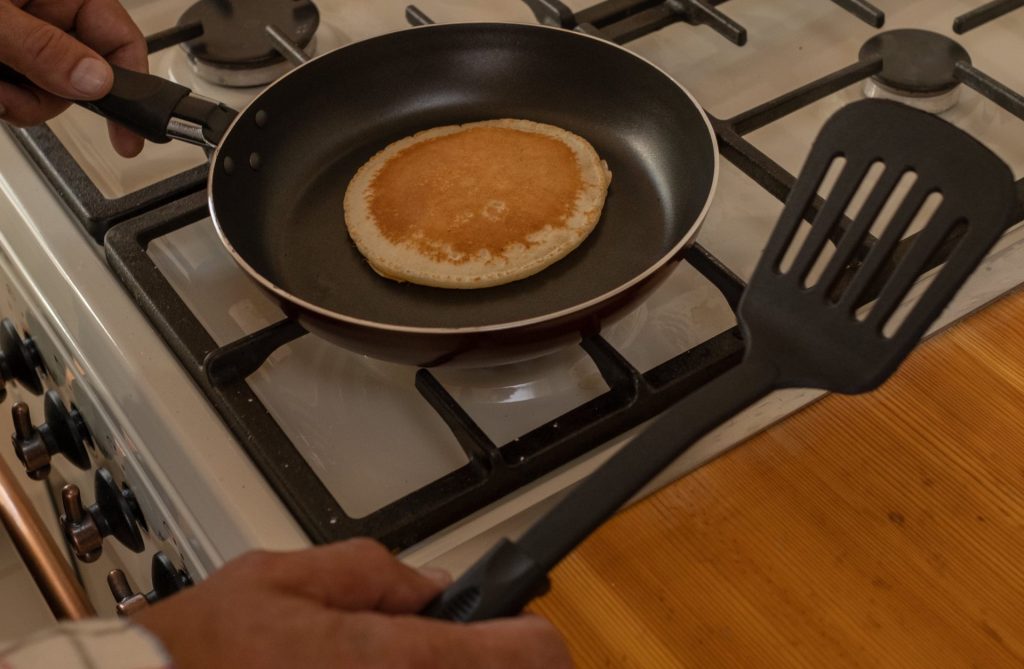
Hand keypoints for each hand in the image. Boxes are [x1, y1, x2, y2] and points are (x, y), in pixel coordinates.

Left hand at [0, 0, 146, 156]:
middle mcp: (49, 12)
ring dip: (19, 101)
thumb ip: (44, 48)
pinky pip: (22, 91)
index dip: (132, 88)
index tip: (130, 131)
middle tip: (15, 98)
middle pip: (82, 77)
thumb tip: (95, 81)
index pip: (121, 40)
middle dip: (48, 98)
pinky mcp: (7, 55)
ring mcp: (27, 35)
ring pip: (48, 92)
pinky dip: (4, 97)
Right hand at [134, 539, 572, 668]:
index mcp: (391, 661)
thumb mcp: (283, 576)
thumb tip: (432, 585)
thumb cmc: (202, 652)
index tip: (525, 624)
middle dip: (492, 658)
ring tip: (400, 653)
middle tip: (457, 638)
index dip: (533, 636)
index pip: (523, 655)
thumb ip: (371, 572)